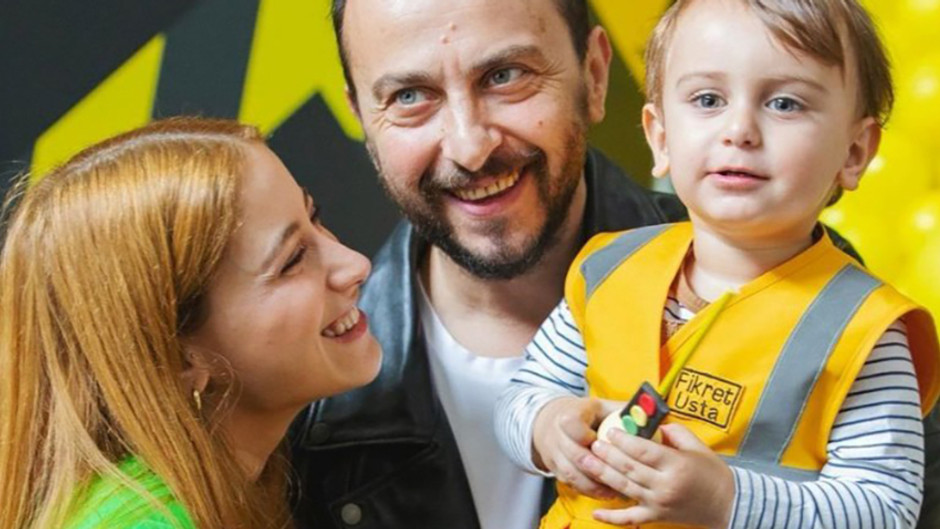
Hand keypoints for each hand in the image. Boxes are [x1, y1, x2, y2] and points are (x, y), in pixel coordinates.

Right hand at [532, 396, 620, 498]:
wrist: (551, 420)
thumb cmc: (586, 415)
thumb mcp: (603, 407)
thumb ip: (625, 413)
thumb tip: (655, 421)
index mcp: (569, 414)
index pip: (572, 424)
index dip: (588, 435)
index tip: (604, 439)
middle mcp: (556, 434)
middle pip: (576, 455)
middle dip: (601, 466)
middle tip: (623, 474)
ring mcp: (553, 453)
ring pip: (573, 474)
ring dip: (596, 483)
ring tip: (619, 488)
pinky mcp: (554, 468)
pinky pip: (571, 484)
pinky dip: (589, 490)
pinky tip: (607, 492)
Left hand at [580, 423, 733, 527]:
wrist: (727, 505)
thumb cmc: (712, 473)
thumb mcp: (697, 446)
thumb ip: (674, 432)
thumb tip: (652, 423)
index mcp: (675, 465)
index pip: (642, 450)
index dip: (623, 440)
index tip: (611, 431)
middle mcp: (665, 485)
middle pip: (629, 468)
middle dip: (608, 454)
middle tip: (593, 443)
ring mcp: (658, 503)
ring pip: (624, 488)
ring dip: (603, 475)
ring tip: (588, 462)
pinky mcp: (656, 517)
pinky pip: (629, 518)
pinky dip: (611, 517)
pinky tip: (595, 512)